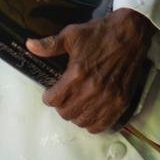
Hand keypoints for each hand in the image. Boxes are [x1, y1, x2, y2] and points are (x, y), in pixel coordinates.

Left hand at [27, 8, 153, 132]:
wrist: (131, 35)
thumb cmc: (99, 34)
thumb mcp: (71, 35)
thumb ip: (49, 45)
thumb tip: (29, 45)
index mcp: (77, 74)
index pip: (55, 100)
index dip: (49, 97)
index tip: (50, 93)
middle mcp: (93, 90)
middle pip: (67, 113)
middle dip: (61, 107)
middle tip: (63, 98)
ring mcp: (109, 99)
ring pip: (84, 121)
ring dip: (76, 115)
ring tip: (76, 105)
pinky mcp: (122, 102)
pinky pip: (103, 125)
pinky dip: (93, 123)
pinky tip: (90, 113)